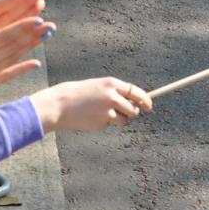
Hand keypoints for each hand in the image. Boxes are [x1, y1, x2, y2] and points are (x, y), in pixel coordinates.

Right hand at [0, 0, 49, 182]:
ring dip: (32, 46)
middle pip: (13, 46)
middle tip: (51, 23)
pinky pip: (7, 75)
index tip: (39, 17)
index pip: (2, 35)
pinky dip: (22, 68)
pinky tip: (35, 63)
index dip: (22, 26)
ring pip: (14, 58)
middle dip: (33, 33)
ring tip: (48, 35)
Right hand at [32, 77, 153, 132]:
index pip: (135, 91)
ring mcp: (108, 111)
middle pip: (133, 109)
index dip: (145, 100)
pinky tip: (90, 118)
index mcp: (111, 83)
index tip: (149, 106)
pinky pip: (109, 126)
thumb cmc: (77, 94)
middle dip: (130, 113)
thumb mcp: (96, 87)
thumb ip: (113, 92)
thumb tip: (133, 103)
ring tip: (99, 114)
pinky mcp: (102, 123)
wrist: (58, 105)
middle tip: (122, 113)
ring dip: (117, 120)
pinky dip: (103, 124)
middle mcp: (112, 96)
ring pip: (123, 120)